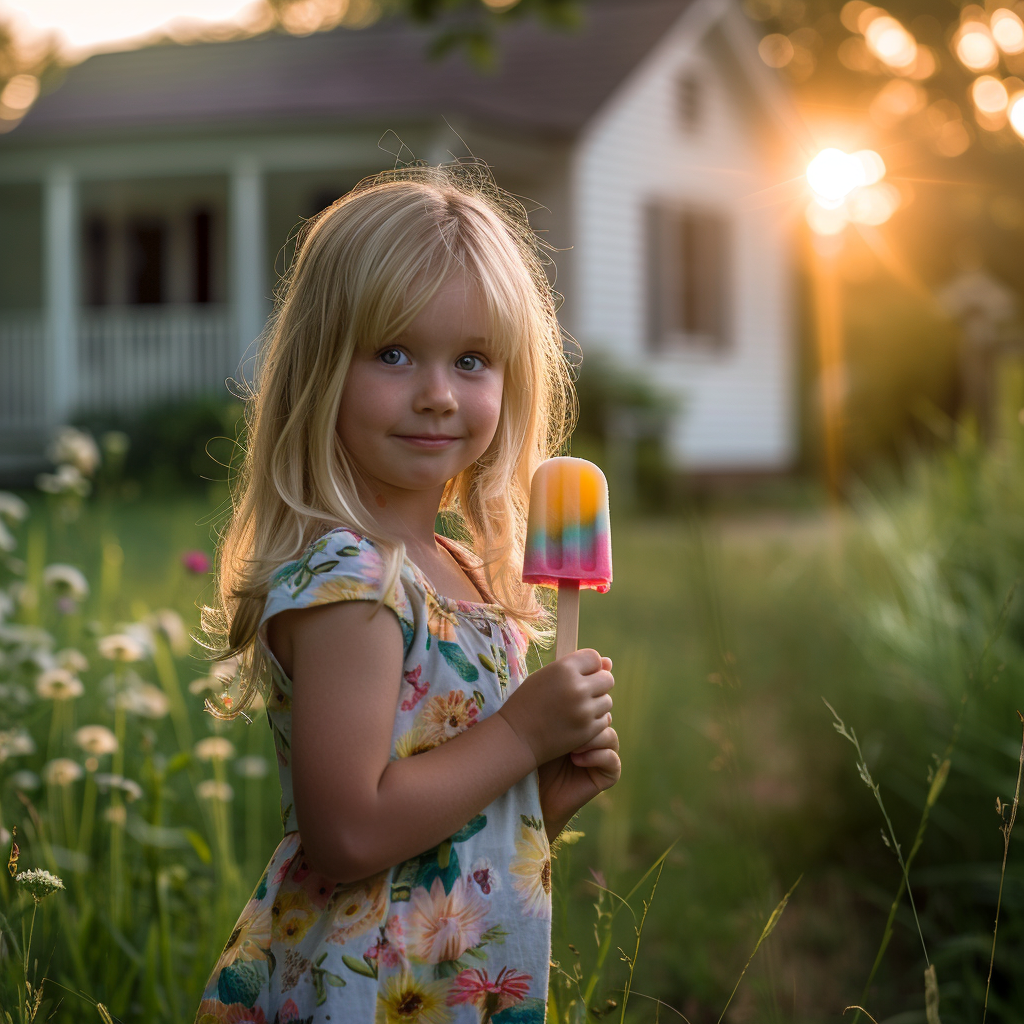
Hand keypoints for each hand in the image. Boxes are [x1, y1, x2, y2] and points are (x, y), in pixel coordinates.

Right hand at [497, 649, 613, 767]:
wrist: (517, 736)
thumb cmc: (529, 702)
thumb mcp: (546, 676)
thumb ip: (576, 667)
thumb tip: (609, 662)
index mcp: (564, 669)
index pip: (595, 658)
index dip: (589, 666)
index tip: (579, 675)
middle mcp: (577, 687)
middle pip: (607, 679)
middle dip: (597, 684)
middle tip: (581, 692)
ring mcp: (584, 710)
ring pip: (607, 700)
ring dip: (596, 703)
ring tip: (577, 708)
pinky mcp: (588, 730)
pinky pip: (604, 719)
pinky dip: (594, 720)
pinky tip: (577, 721)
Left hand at [538, 709, 619, 838]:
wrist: (538, 793)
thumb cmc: (538, 760)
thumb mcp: (548, 732)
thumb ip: (560, 712)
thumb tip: (567, 688)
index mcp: (585, 724)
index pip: (594, 706)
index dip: (582, 708)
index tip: (562, 712)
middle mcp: (597, 738)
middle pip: (604, 718)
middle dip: (587, 723)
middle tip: (568, 730)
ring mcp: (604, 755)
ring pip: (610, 737)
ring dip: (591, 740)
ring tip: (571, 748)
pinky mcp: (608, 775)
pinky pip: (612, 759)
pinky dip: (596, 757)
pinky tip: (576, 760)